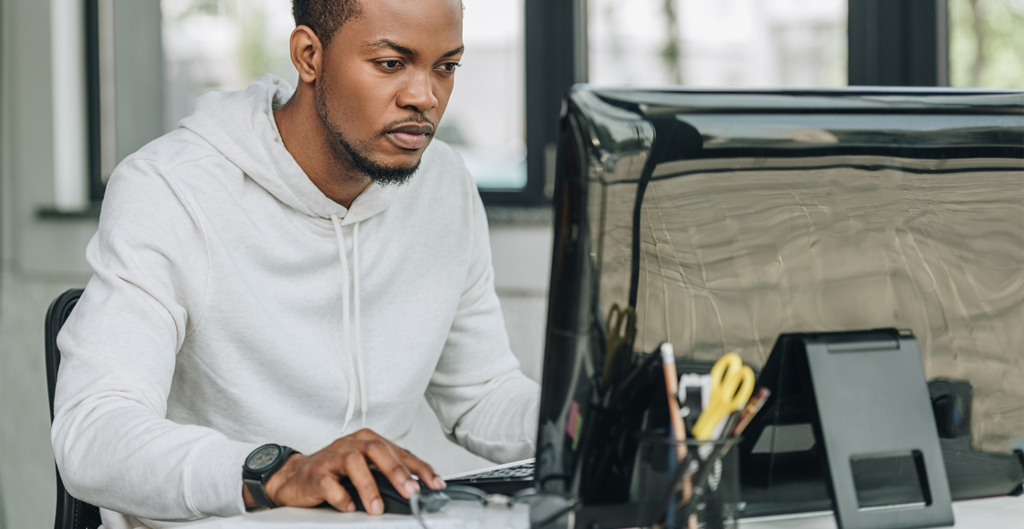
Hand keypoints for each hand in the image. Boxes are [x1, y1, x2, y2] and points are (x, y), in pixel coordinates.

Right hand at [243, 429, 445, 513]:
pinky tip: (349, 507)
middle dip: (397, 472)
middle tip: (410, 492)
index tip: (435, 483)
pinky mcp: (315, 473)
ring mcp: (332, 457)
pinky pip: (329, 483)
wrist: (294, 477)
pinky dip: (341, 497)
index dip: (419, 468)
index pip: (399, 451)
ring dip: (369, 487)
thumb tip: (417, 488)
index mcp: (367, 440)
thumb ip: (388, 474)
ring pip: (353, 463)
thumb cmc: (335, 472)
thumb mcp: (366, 469)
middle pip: (377, 450)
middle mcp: (351, 444)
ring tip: (377, 508)